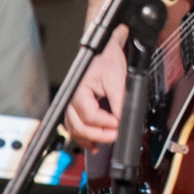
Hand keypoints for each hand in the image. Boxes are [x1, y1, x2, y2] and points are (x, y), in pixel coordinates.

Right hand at [64, 25, 127, 150]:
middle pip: (79, 126)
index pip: (90, 116)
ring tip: (103, 145)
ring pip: (74, 129)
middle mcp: (70, 100)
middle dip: (98, 135)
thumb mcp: (117, 78)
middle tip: (115, 136)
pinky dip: (84, 136)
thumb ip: (119, 100)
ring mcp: (71, 104)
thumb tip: (122, 119)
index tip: (119, 125)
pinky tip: (93, 143)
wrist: (103, 48)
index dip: (106, 124)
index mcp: (78, 92)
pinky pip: (75, 126)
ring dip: (89, 139)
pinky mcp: (76, 106)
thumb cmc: (106, 58)